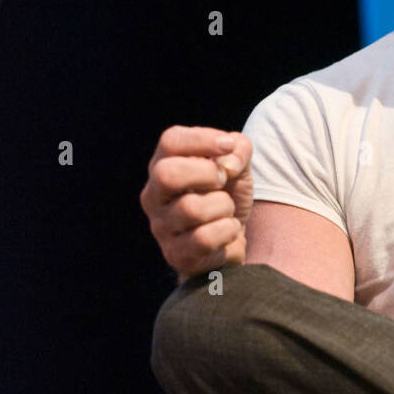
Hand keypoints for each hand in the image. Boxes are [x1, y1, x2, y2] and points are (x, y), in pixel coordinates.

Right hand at [140, 125, 252, 281]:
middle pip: (167, 174)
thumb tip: (228, 163)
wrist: (232, 239)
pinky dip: (227, 231)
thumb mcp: (238, 165)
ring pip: (192, 208)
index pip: (170, 141)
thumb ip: (239, 150)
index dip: (202, 139)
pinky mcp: (176, 254)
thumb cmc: (228, 194)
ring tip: (226, 210)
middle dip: (206, 174)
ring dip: (223, 206)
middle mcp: (154, 195)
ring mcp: (161, 226)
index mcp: (164, 165)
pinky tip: (228, 230)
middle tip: (223, 181)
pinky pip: (204, 238)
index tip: (227, 146)